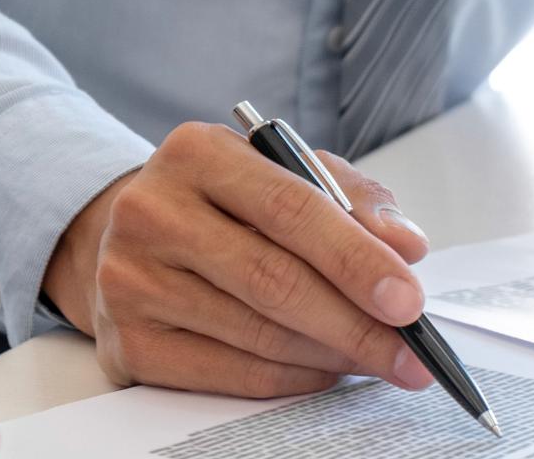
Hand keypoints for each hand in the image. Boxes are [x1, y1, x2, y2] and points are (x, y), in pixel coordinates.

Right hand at [44, 123, 433, 397]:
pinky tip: (325, 370)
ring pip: (257, 334)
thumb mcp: (283, 173)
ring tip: (378, 359)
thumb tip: (406, 244)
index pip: (292, 209)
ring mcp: (130, 281)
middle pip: (275, 280)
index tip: (408, 300)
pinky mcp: (128, 342)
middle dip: (357, 323)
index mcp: (197, 154)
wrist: (124, 237)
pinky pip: (229, 373)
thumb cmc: (219, 204)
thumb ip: (351, 198)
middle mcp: (152, 212)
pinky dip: (291, 378)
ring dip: (332, 355)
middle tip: (410, 352)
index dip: (357, 260)